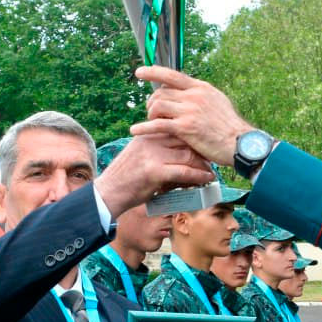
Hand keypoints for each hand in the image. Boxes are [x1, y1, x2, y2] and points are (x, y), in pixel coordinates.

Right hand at [93, 132, 213, 217]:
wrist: (109, 192)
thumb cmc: (127, 177)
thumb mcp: (141, 155)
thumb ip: (159, 149)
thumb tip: (184, 152)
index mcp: (147, 133)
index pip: (178, 129)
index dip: (194, 138)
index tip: (205, 147)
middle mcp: (150, 140)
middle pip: (186, 140)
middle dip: (202, 151)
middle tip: (212, 160)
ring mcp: (152, 154)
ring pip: (188, 155)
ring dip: (203, 165)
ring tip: (211, 171)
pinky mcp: (154, 171)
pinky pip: (184, 171)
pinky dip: (198, 176)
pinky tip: (207, 178)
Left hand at [131, 66, 253, 166]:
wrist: (240, 143)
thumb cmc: (230, 127)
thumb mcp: (218, 102)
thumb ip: (202, 96)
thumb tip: (190, 92)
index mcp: (201, 88)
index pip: (172, 75)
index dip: (153, 72)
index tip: (140, 72)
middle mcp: (194, 96)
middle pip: (161, 92)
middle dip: (152, 102)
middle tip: (152, 112)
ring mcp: (189, 111)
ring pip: (158, 105)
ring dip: (150, 114)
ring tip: (151, 122)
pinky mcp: (185, 128)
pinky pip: (158, 124)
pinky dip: (144, 127)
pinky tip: (135, 131)